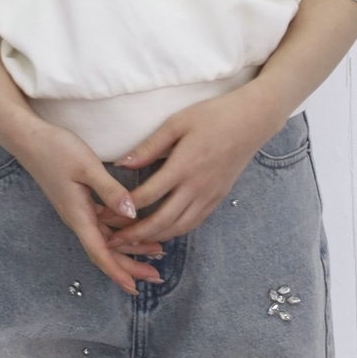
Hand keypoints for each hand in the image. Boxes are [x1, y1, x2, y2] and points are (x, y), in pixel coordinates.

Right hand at [0, 119, 163, 293]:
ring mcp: (78, 210)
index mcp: (79, 215)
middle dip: (130, 267)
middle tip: (156, 276)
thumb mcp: (86, 166)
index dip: (118, 272)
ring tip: (154, 252)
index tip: (135, 287)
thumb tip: (132, 213)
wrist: (30, 139)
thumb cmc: (56, 150)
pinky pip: (102, 224)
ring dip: (128, 248)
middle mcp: (78, 218)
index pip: (100, 252)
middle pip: (105, 251)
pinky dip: (119, 230)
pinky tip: (133, 227)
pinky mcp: (78, 201)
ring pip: (106, 238)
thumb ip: (109, 190)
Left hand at [106, 86, 285, 244]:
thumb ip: (150, 146)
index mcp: (183, 166)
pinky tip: (162, 232)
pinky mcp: (219, 198)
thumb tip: (122, 163)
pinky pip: (194, 222)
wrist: (252, 121)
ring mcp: (210, 195)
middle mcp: (197, 187)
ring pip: (179, 227)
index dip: (124, 208)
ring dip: (154, 238)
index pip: (148, 196)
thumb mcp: (177, 122)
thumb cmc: (213, 115)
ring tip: (132, 242)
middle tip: (112, 242)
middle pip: (162, 221)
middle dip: (135, 234)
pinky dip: (175, 231)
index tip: (104, 214)